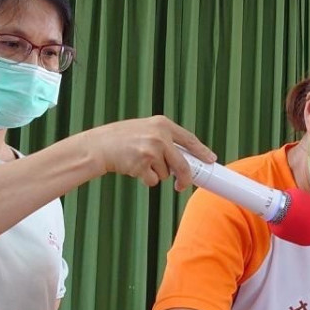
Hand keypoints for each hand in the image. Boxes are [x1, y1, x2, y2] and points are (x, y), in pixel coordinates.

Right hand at [86, 116, 214, 188]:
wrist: (98, 146)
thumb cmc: (121, 139)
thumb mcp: (145, 129)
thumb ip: (164, 138)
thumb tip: (185, 157)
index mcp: (162, 124)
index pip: (189, 139)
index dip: (202, 151)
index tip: (211, 159)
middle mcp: (160, 136)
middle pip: (183, 164)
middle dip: (185, 178)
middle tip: (182, 185)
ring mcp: (152, 151)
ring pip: (166, 174)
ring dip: (156, 174)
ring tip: (140, 162)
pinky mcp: (143, 165)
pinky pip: (153, 180)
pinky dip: (146, 179)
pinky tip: (134, 168)